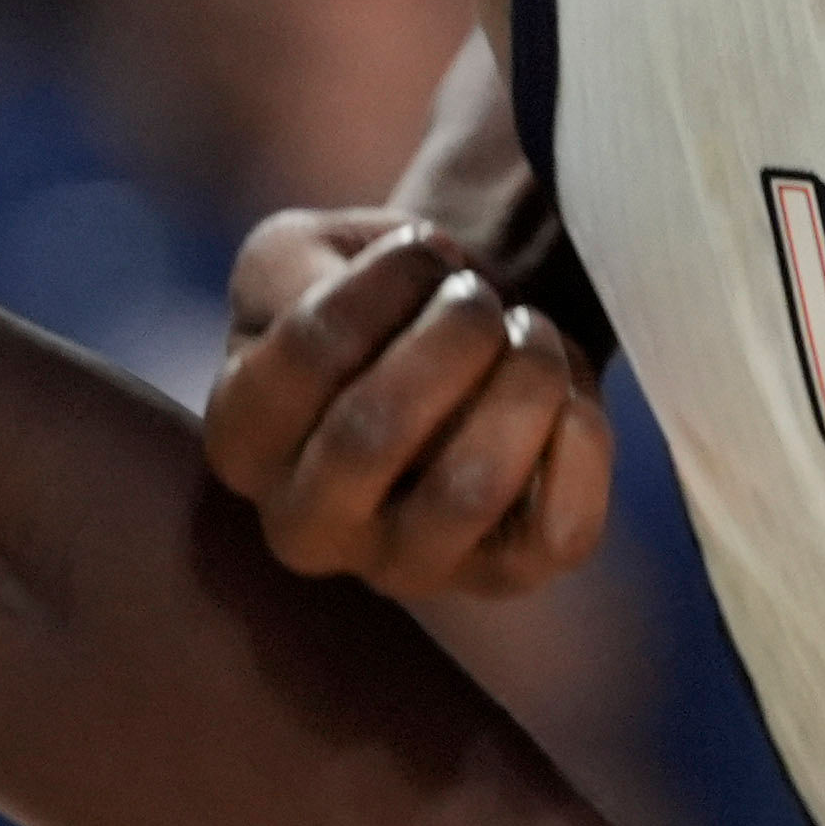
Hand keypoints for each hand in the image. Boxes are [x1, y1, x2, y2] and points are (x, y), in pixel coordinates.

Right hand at [210, 205, 612, 599]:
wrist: (462, 345)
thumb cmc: (374, 300)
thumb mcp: (295, 255)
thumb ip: (302, 266)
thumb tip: (416, 277)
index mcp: (241, 442)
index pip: (309, 350)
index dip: (388, 277)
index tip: (427, 247)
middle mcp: (306, 527)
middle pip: (373, 432)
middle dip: (454, 333)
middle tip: (481, 295)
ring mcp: (403, 566)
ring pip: (470, 486)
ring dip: (524, 379)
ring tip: (533, 332)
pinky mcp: (503, 578)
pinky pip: (560, 526)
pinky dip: (583, 436)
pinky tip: (566, 394)